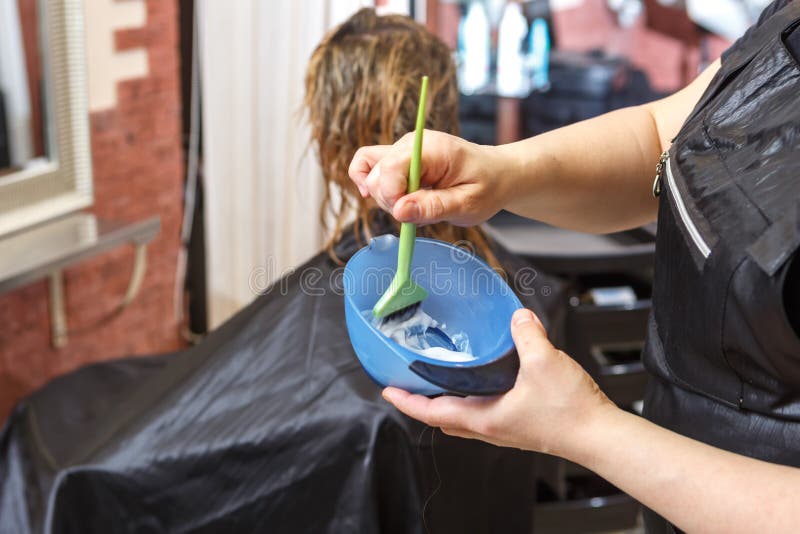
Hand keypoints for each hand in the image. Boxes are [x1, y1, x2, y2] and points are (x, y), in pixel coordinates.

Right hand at [348, 130, 508, 225]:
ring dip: (385, 198)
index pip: (391, 167)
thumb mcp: (467, 204)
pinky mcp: (398, 159)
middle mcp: (411, 144)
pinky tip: (384, 200)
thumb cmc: (486, 187)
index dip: (392, 195)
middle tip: (419, 212)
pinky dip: (370, 185)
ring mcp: (402, 150)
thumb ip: (433, 207)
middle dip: (391, 201)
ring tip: (414, 207)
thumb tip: (399, 211)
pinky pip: (369, 166)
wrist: (495, 175)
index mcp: (432, 149)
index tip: (409, 213)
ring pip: (370, 173)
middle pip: (377, 174)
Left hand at [382, 308, 615, 456]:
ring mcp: (504, 429)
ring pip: (463, 417)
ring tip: (440, 377)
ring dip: (446, 400)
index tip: (387, 390)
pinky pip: (484, 413)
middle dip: (422, 402)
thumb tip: (516, 316)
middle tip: (410, 382)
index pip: (431, 412)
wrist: (600, 435)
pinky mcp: (519, 425)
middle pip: (443, 418)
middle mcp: (489, 429)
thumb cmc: (570, 412)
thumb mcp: (544, 362)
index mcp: (483, 418)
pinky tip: (484, 379)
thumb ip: (526, 335)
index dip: (406, 401)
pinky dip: (472, 398)